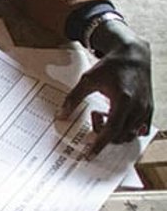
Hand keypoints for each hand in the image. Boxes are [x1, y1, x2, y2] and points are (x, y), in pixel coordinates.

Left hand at [59, 28, 152, 157]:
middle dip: (103, 133)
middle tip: (94, 116)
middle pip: (120, 135)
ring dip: (115, 131)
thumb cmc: (111, 67)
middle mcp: (138, 107)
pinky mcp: (149, 110)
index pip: (111, 130)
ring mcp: (146, 110)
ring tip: (105, 113)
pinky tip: (116, 116)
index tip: (89, 154)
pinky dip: (127, 129)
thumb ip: (73, 99)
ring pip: (130, 134)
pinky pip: (140, 130)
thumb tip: (61, 116)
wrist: (133, 55)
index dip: (100, 144)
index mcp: (124, 100)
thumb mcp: (87, 80)